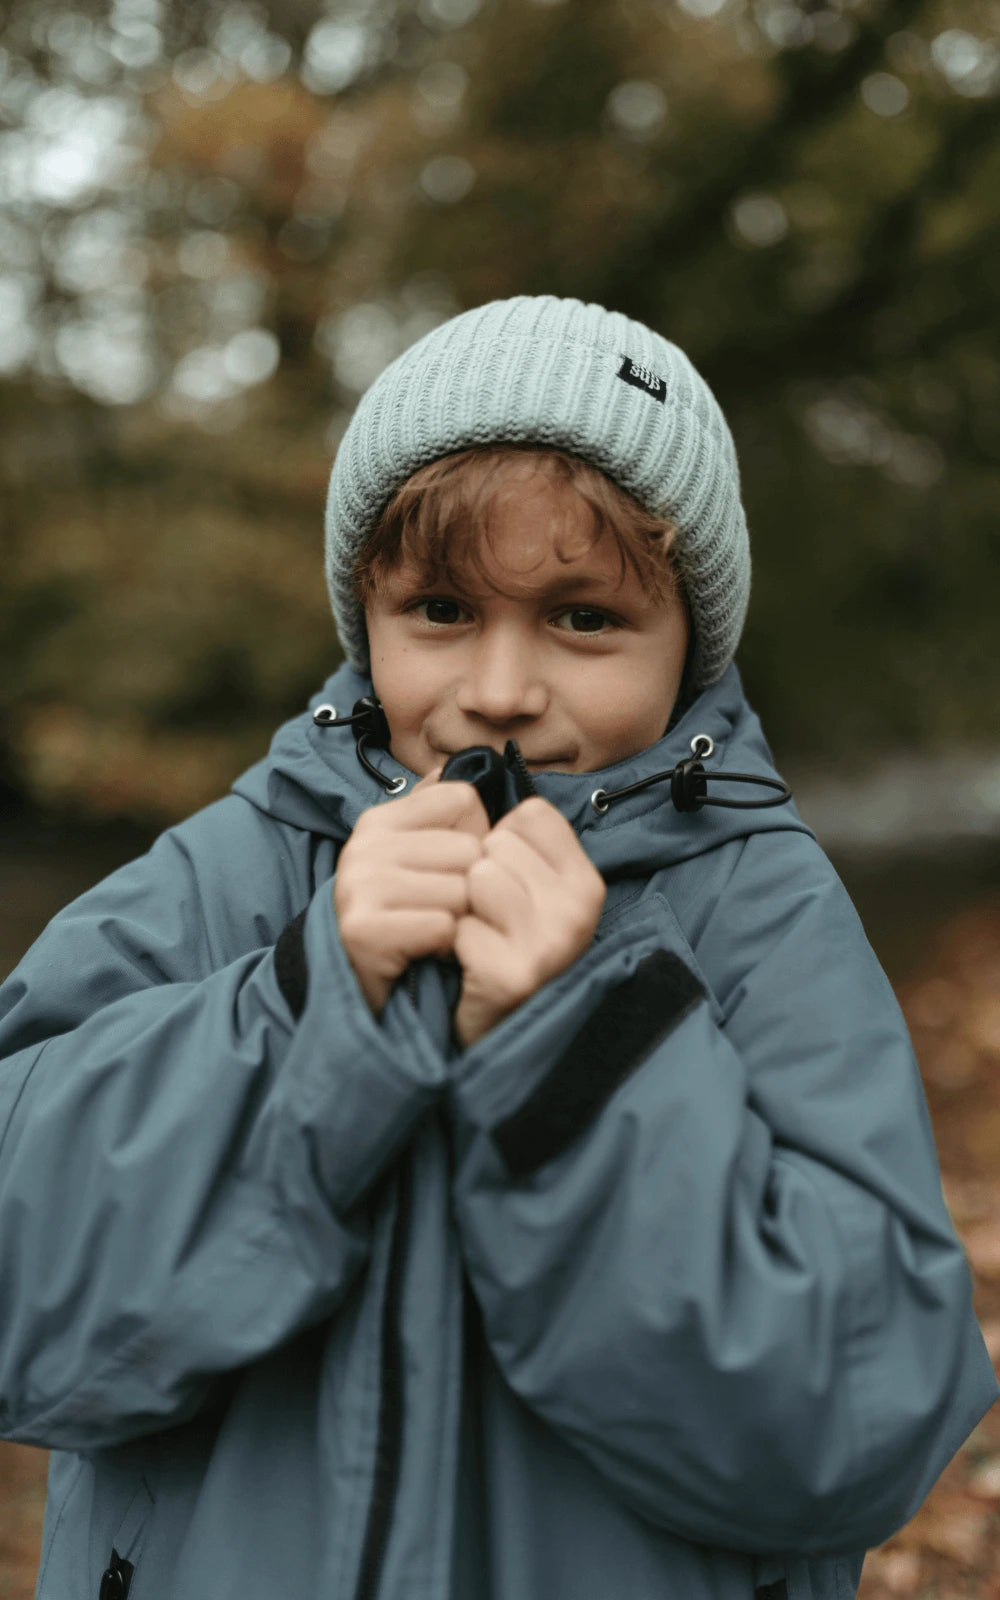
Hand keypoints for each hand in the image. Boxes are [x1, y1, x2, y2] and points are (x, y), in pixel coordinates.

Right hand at [334, 772, 488, 1015]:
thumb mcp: (414, 856)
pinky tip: (424, 951)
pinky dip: (444, 946)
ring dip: (459, 920)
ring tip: (432, 932)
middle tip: (442, 911)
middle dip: (470, 887)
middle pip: (470, 849)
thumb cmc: (399, 915)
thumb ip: (437, 810)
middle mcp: (364, 845)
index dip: (474, 838)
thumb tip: (470, 759)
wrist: (351, 979)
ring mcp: (359, 885)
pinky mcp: (363, 928)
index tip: (449, 870)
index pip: (464, 798)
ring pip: (461, 890)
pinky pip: (443, 926)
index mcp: (379, 820)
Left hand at [453, 796, 605, 1047]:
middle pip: (498, 842)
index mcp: (585, 879)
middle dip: (477, 876)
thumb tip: (451, 769)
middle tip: (488, 919)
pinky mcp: (517, 975)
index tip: (505, 880)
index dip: (499, 840)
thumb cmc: (501, 946)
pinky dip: (453, 945)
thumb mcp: (517, 883)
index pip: (530, 813)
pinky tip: (469, 966)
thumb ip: (502, 829)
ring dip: (463, 909)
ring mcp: (552, 943)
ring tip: (478, 938)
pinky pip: (461, 926)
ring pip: (478, 878)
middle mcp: (581, 908)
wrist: (493, 1027)